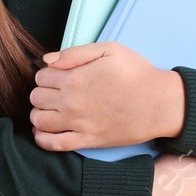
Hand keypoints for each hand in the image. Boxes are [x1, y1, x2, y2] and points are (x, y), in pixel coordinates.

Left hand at [30, 43, 185, 150]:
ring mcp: (77, 124)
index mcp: (74, 78)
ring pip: (39, 120)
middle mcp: (71, 102)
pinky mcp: (87, 141)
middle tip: (55, 92)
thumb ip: (75, 53)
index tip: (58, 76)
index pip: (41, 76)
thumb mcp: (109, 50)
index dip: (47, 74)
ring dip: (39, 114)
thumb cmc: (137, 74)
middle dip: (42, 93)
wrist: (159, 103)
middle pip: (36, 98)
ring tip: (50, 110)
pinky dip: (42, 139)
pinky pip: (53, 144)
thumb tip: (47, 60)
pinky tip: (44, 131)